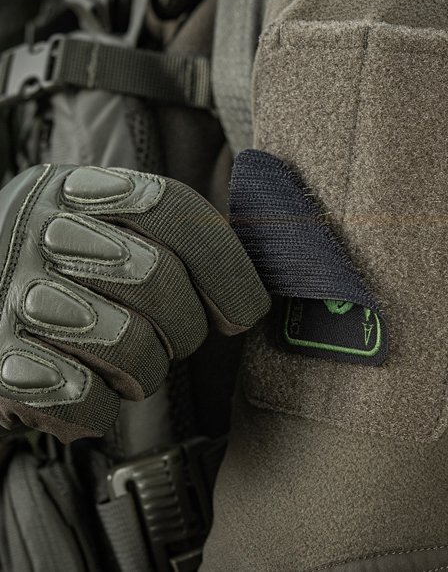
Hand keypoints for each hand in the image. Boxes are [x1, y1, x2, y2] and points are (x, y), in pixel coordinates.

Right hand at [0, 165, 269, 441]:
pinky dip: (98, 408)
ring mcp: (12, 290)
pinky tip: (82, 387)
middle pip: (157, 278)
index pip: (175, 209)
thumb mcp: (115, 236)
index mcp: (84, 190)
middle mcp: (42, 227)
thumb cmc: (74, 280)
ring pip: (129, 343)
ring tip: (123, 366)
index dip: (226, 266)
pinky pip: (81, 397)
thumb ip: (180, 241)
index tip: (243, 313)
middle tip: (171, 341)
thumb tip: (270, 263)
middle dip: (185, 329)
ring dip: (143, 372)